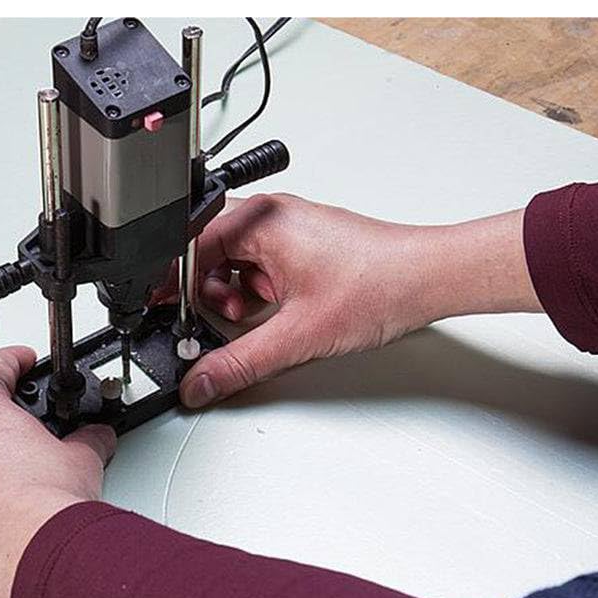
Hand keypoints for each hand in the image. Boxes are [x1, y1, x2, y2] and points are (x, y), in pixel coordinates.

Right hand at [163, 193, 539, 407]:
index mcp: (261, 220)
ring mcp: (289, 227)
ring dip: (233, 291)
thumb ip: (240, 363)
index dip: (174, 287)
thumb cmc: (380, 284)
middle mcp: (272, 215)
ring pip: (233, 258)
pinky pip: (258, 262)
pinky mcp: (303, 243)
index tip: (168, 313)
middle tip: (213, 319)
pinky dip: (256, 289)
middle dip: (206, 290)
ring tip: (253, 316)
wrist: (429, 279)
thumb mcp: (297, 335)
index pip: (189, 247)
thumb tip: (202, 382)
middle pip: (207, 250)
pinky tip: (273, 311)